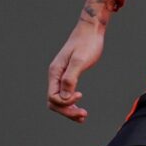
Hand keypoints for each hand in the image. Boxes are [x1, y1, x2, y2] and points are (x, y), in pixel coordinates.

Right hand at [47, 0, 114, 122]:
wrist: (91, 29)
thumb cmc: (87, 43)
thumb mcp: (80, 60)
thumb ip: (71, 78)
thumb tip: (65, 97)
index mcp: (55, 72)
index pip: (53, 97)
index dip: (65, 102)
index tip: (80, 95)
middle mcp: (55, 75)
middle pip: (54, 102)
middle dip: (67, 111)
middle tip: (84, 115)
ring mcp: (61, 76)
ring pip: (59, 100)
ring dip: (69, 110)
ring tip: (83, 116)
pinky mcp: (69, 75)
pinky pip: (66, 93)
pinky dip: (71, 103)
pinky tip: (80, 108)